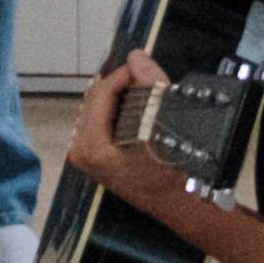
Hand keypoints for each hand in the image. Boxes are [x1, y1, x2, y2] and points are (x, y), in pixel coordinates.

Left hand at [60, 51, 195, 221]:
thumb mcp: (164, 126)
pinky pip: (99, 122)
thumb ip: (149, 87)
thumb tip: (136, 57)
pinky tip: (134, 106)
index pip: (100, 94)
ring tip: (141, 89)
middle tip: (143, 76)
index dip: (121, 75)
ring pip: (96, 109)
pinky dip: (115, 110)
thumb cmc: (174, 171)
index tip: (141, 67)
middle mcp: (81, 150)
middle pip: (94, 100)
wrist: (182, 206)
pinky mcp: (95, 158)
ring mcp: (86, 156)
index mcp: (91, 145)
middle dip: (118, 85)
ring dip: (117, 96)